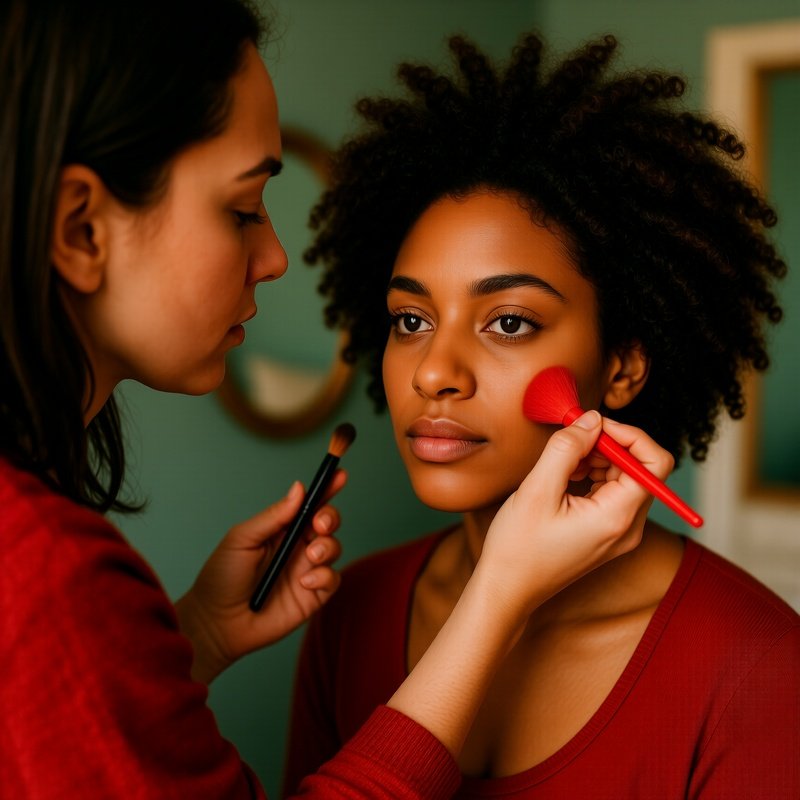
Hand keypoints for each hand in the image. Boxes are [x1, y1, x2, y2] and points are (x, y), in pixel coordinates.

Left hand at [175, 473, 345, 683]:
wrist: (215, 622)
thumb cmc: (221, 577)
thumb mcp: (242, 539)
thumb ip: (274, 516)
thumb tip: (299, 488)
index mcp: (281, 529)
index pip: (309, 505)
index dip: (327, 489)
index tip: (339, 476)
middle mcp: (297, 547)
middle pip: (328, 522)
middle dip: (330, 517)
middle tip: (319, 525)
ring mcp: (306, 571)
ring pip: (335, 548)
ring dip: (328, 547)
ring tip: (309, 557)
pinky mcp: (312, 596)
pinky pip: (333, 580)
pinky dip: (324, 577)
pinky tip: (303, 583)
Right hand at [388, 411, 672, 755]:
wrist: (506, 590)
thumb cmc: (518, 548)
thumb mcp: (537, 489)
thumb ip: (567, 449)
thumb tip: (592, 419)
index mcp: (618, 517)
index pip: (655, 464)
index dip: (631, 436)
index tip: (596, 426)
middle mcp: (628, 527)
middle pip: (641, 469)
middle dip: (608, 446)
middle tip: (571, 440)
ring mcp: (618, 533)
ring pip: (625, 479)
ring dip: (598, 460)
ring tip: (561, 464)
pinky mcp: (605, 535)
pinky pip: (611, 494)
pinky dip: (592, 477)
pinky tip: (563, 479)